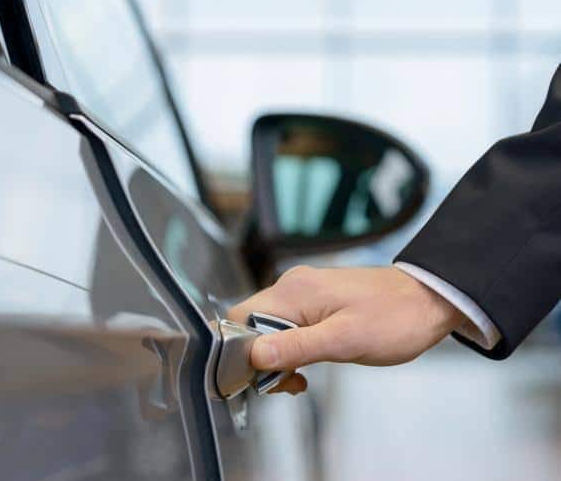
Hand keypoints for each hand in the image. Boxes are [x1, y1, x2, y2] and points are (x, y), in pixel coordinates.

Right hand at [227, 266, 466, 394]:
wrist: (430, 300)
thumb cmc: (395, 319)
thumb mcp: (345, 341)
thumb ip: (296, 347)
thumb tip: (254, 355)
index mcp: (293, 292)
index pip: (241, 319)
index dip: (243, 352)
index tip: (263, 378)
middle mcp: (291, 287)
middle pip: (252, 325)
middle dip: (262, 360)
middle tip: (288, 382)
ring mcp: (303, 292)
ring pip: (268, 328)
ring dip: (278, 358)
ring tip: (301, 378)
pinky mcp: (314, 301)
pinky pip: (287, 326)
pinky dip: (291, 349)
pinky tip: (307, 365)